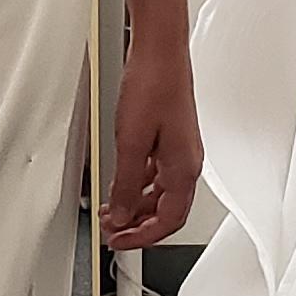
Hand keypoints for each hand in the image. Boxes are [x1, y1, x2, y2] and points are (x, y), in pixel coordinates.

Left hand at [101, 36, 200, 252]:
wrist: (159, 52)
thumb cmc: (152, 86)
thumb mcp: (130, 142)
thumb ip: (125, 184)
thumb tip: (120, 213)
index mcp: (183, 169)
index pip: (169, 221)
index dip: (143, 238)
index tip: (119, 243)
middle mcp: (186, 163)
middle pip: (166, 211)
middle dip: (137, 225)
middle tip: (111, 231)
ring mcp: (178, 151)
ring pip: (159, 194)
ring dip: (135, 206)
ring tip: (109, 210)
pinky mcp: (169, 139)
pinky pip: (155, 174)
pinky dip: (136, 185)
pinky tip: (119, 184)